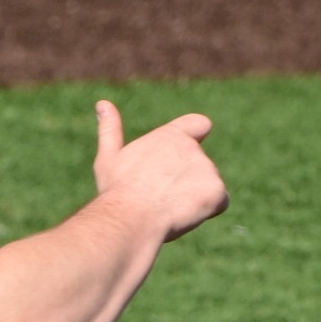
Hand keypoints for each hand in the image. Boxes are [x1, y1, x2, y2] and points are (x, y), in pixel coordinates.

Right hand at [92, 100, 229, 241]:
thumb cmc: (117, 191)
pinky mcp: (217, 190)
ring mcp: (207, 168)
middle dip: (184, 182)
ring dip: (193, 197)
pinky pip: (218, 202)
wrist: (130, 217)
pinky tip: (182, 216)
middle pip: (197, 166)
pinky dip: (205, 210)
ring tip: (166, 208)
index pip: (199, 124)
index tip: (183, 154)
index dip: (197, 137)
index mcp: (169, 136)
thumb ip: (110, 130)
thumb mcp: (109, 158)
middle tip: (158, 197)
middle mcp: (192, 148)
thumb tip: (102, 103)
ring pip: (207, 186)